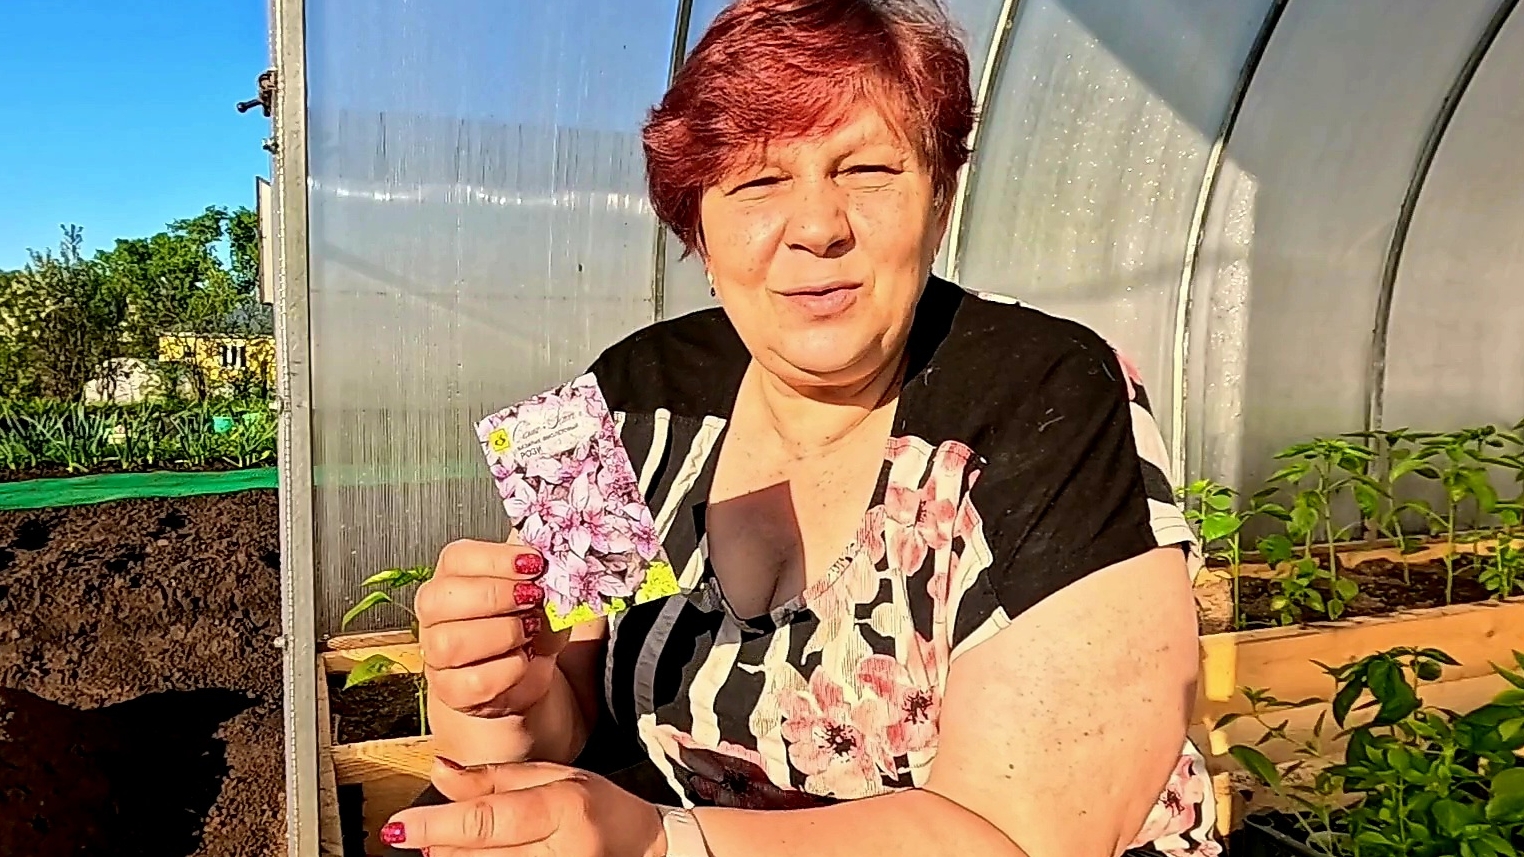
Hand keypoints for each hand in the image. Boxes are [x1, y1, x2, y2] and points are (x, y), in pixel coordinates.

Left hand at [380, 758, 666, 856]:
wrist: (645, 849)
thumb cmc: (600, 808)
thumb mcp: (552, 775)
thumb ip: (492, 778)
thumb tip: (438, 769)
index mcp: (562, 808)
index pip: (488, 820)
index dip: (437, 825)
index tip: (398, 827)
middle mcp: (561, 852)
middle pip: (478, 855)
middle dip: (439, 844)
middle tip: (418, 833)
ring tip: (448, 846)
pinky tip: (469, 856)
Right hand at [416, 539, 569, 720]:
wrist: (523, 675)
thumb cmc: (529, 626)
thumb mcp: (541, 589)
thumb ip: (539, 566)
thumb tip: (552, 542)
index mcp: (453, 577)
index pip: (456, 558)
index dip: (496, 559)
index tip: (534, 563)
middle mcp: (436, 614)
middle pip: (441, 598)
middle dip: (496, 596)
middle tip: (532, 598)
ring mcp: (437, 654)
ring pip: (451, 641)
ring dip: (502, 633)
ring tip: (528, 630)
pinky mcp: (452, 690)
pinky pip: (474, 680)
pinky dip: (509, 669)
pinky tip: (523, 660)